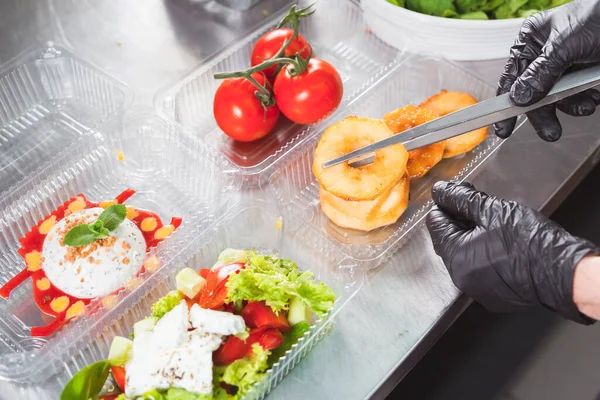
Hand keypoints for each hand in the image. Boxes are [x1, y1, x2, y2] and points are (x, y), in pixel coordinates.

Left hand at [425, 181, 597, 323]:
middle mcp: (460, 277)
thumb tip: (443, 191)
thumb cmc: (530, 243)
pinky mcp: (491, 295)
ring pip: (463, 256)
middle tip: (475, 206)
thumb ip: (461, 199)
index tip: (454, 196)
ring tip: (490, 224)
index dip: (445, 206)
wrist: (560, 271)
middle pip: (448, 241)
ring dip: (470, 239)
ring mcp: (475, 289)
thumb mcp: (491, 210)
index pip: (436, 225)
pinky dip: (482, 256)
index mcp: (455, 255)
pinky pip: (478, 271)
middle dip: (458, 221)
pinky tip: (498, 245)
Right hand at [494, 0, 599, 141]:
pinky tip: (593, 96)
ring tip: (585, 106)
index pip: (511, 78)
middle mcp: (544, 53)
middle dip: (545, 113)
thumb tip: (519, 97)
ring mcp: (564, 64)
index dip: (506, 104)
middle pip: (533, 93)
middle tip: (551, 131)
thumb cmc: (599, 15)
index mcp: (531, 40)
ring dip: (572, 106)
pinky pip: (576, 95)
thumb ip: (540, 74)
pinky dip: (585, 100)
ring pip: (557, 98)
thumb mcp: (564, 46)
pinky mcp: (582, 72)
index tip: (504, 128)